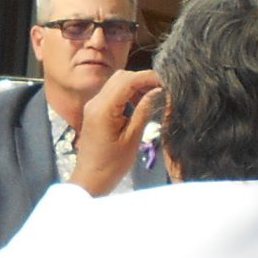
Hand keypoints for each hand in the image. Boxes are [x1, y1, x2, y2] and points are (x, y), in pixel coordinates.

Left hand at [67, 68, 162, 196]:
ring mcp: (93, 106)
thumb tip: (158, 91)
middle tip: (162, 90)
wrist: (89, 180)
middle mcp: (95, 102)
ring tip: (154, 98)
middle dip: (143, 79)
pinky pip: (112, 94)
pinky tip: (140, 104)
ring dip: (136, 86)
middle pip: (121, 77)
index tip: (168, 82)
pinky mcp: (95, 111)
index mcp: (103, 109)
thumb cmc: (112, 165)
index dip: (149, 77)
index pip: (127, 81)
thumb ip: (144, 111)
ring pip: (116, 83)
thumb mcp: (132, 138)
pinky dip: (127, 94)